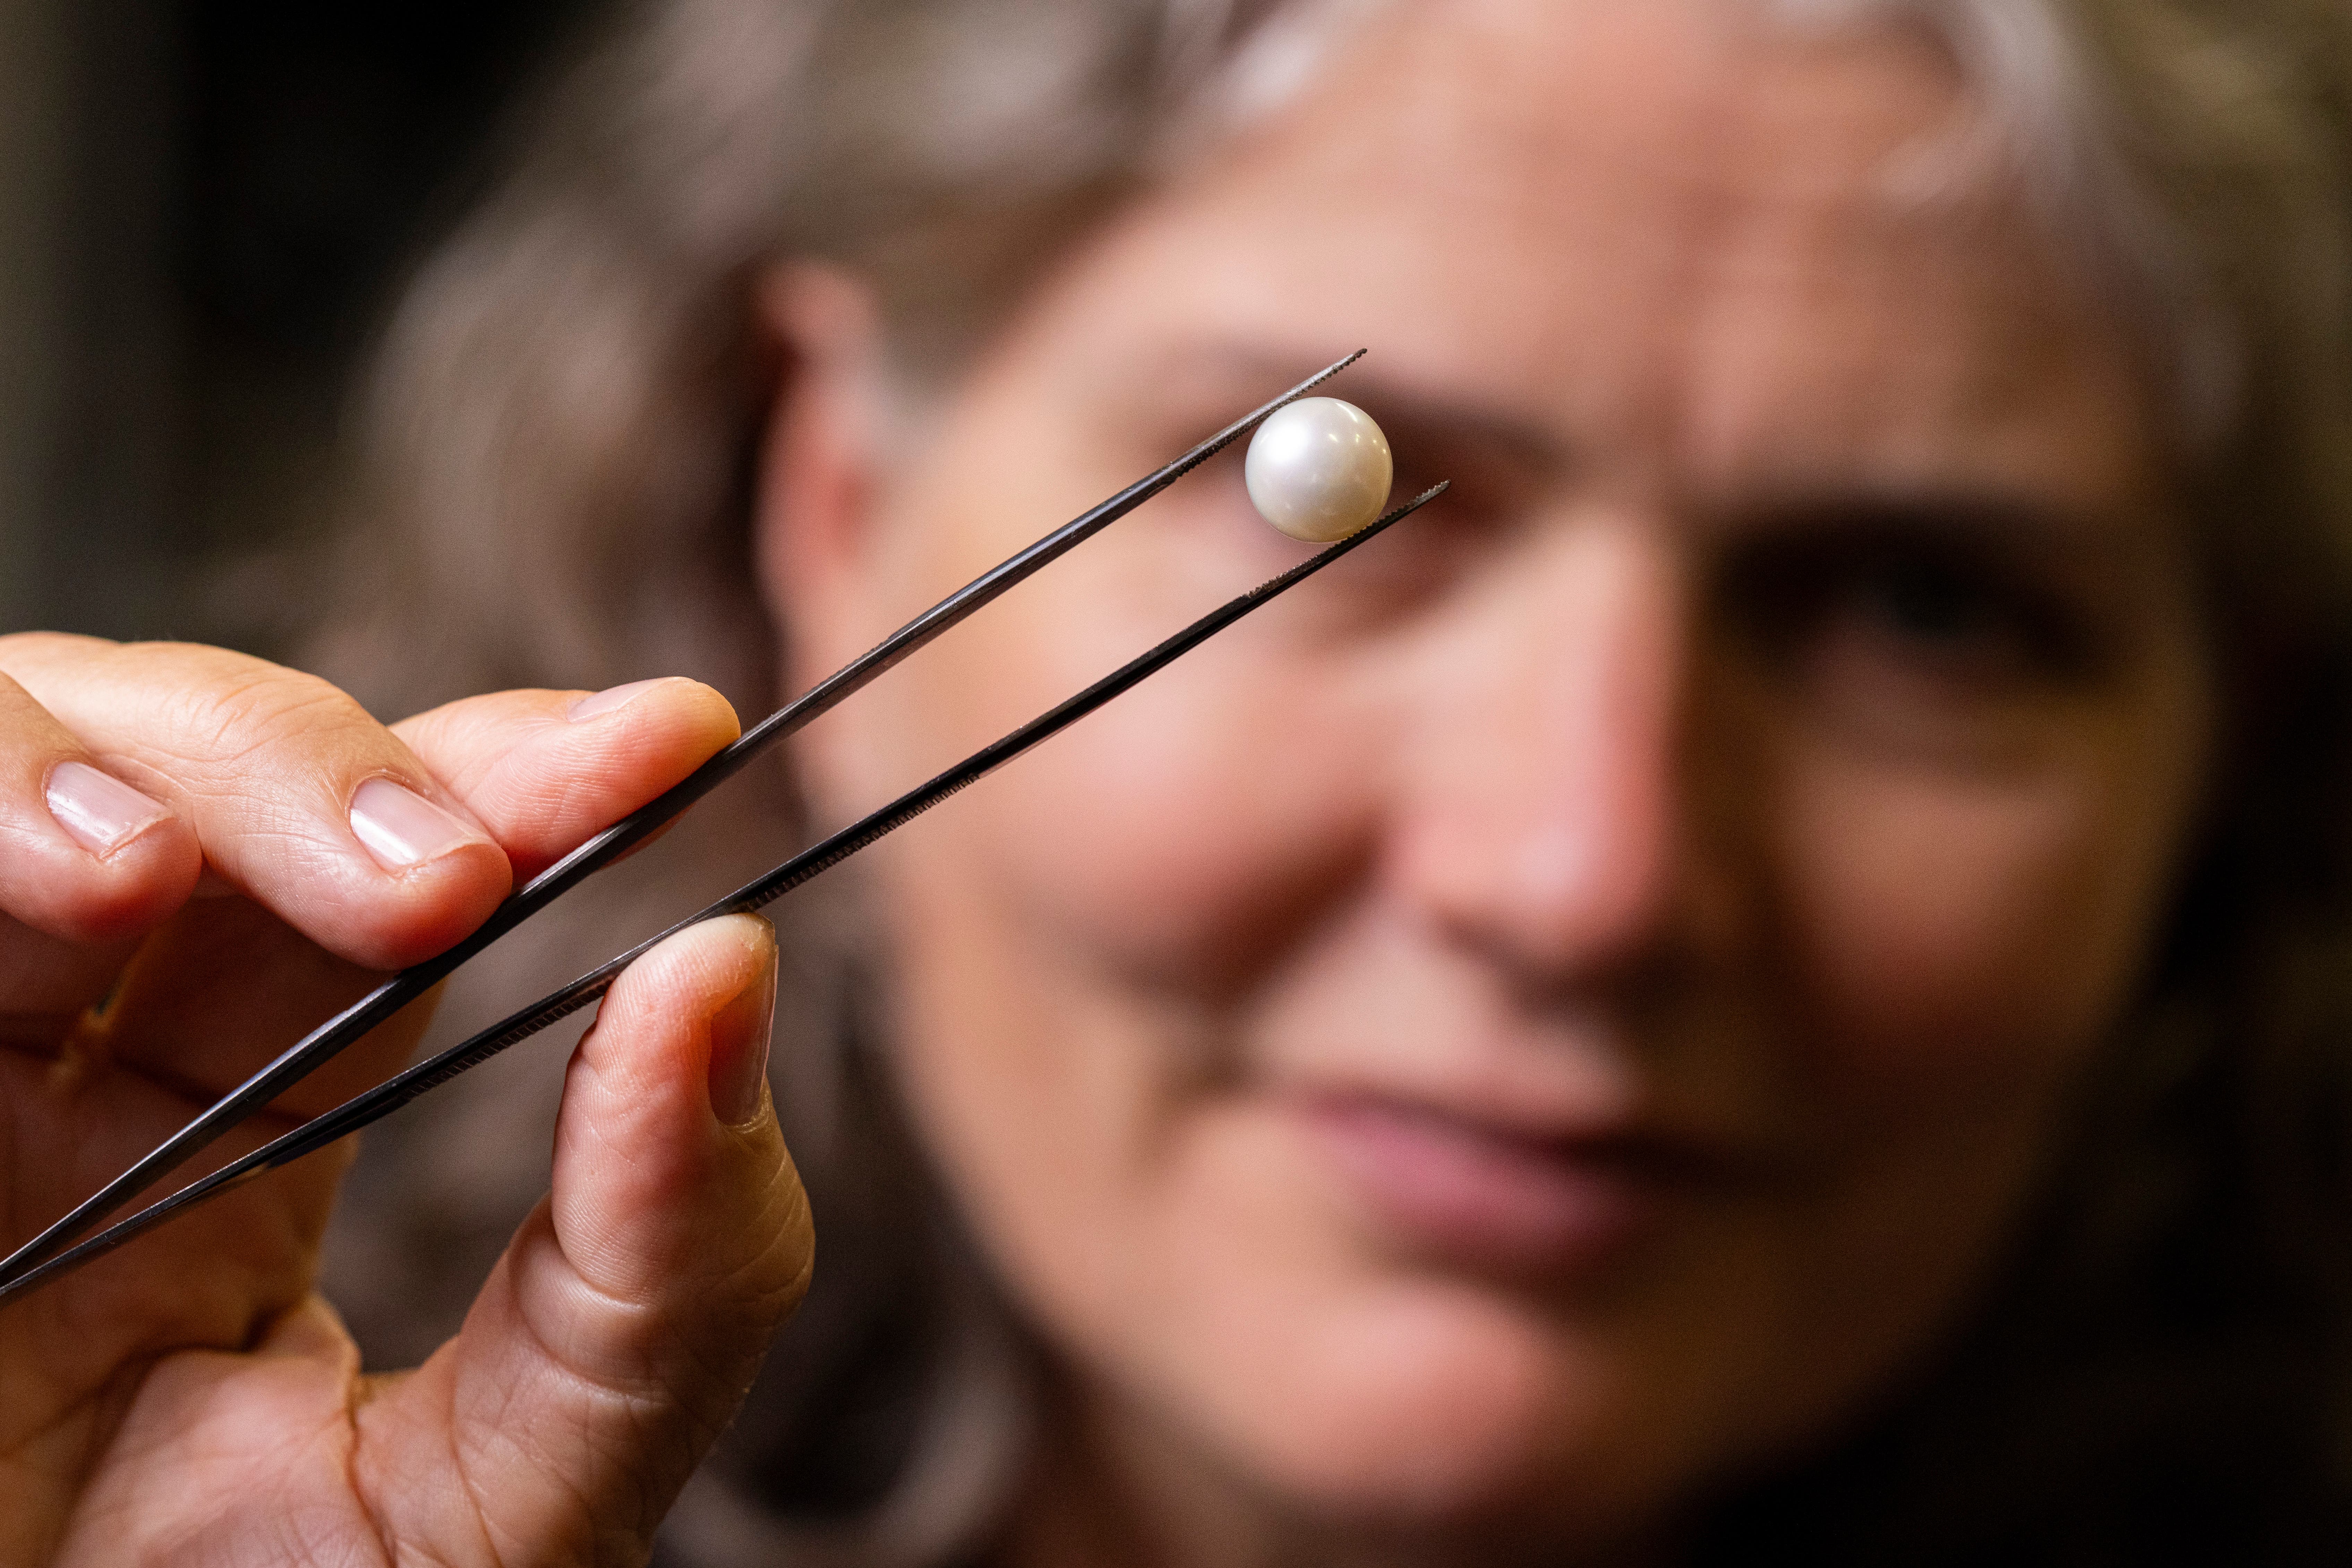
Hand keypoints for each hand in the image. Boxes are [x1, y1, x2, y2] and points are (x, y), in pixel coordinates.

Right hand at [0, 635, 812, 1565]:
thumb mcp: (519, 1489)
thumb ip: (664, 1266)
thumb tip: (729, 977)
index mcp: (243, 1140)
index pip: (388, 872)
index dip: (518, 776)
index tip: (676, 739)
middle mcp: (73, 1077)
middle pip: (187, 775)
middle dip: (315, 767)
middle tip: (449, 875)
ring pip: (1, 764)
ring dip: (73, 771)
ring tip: (145, 870)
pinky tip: (59, 886)